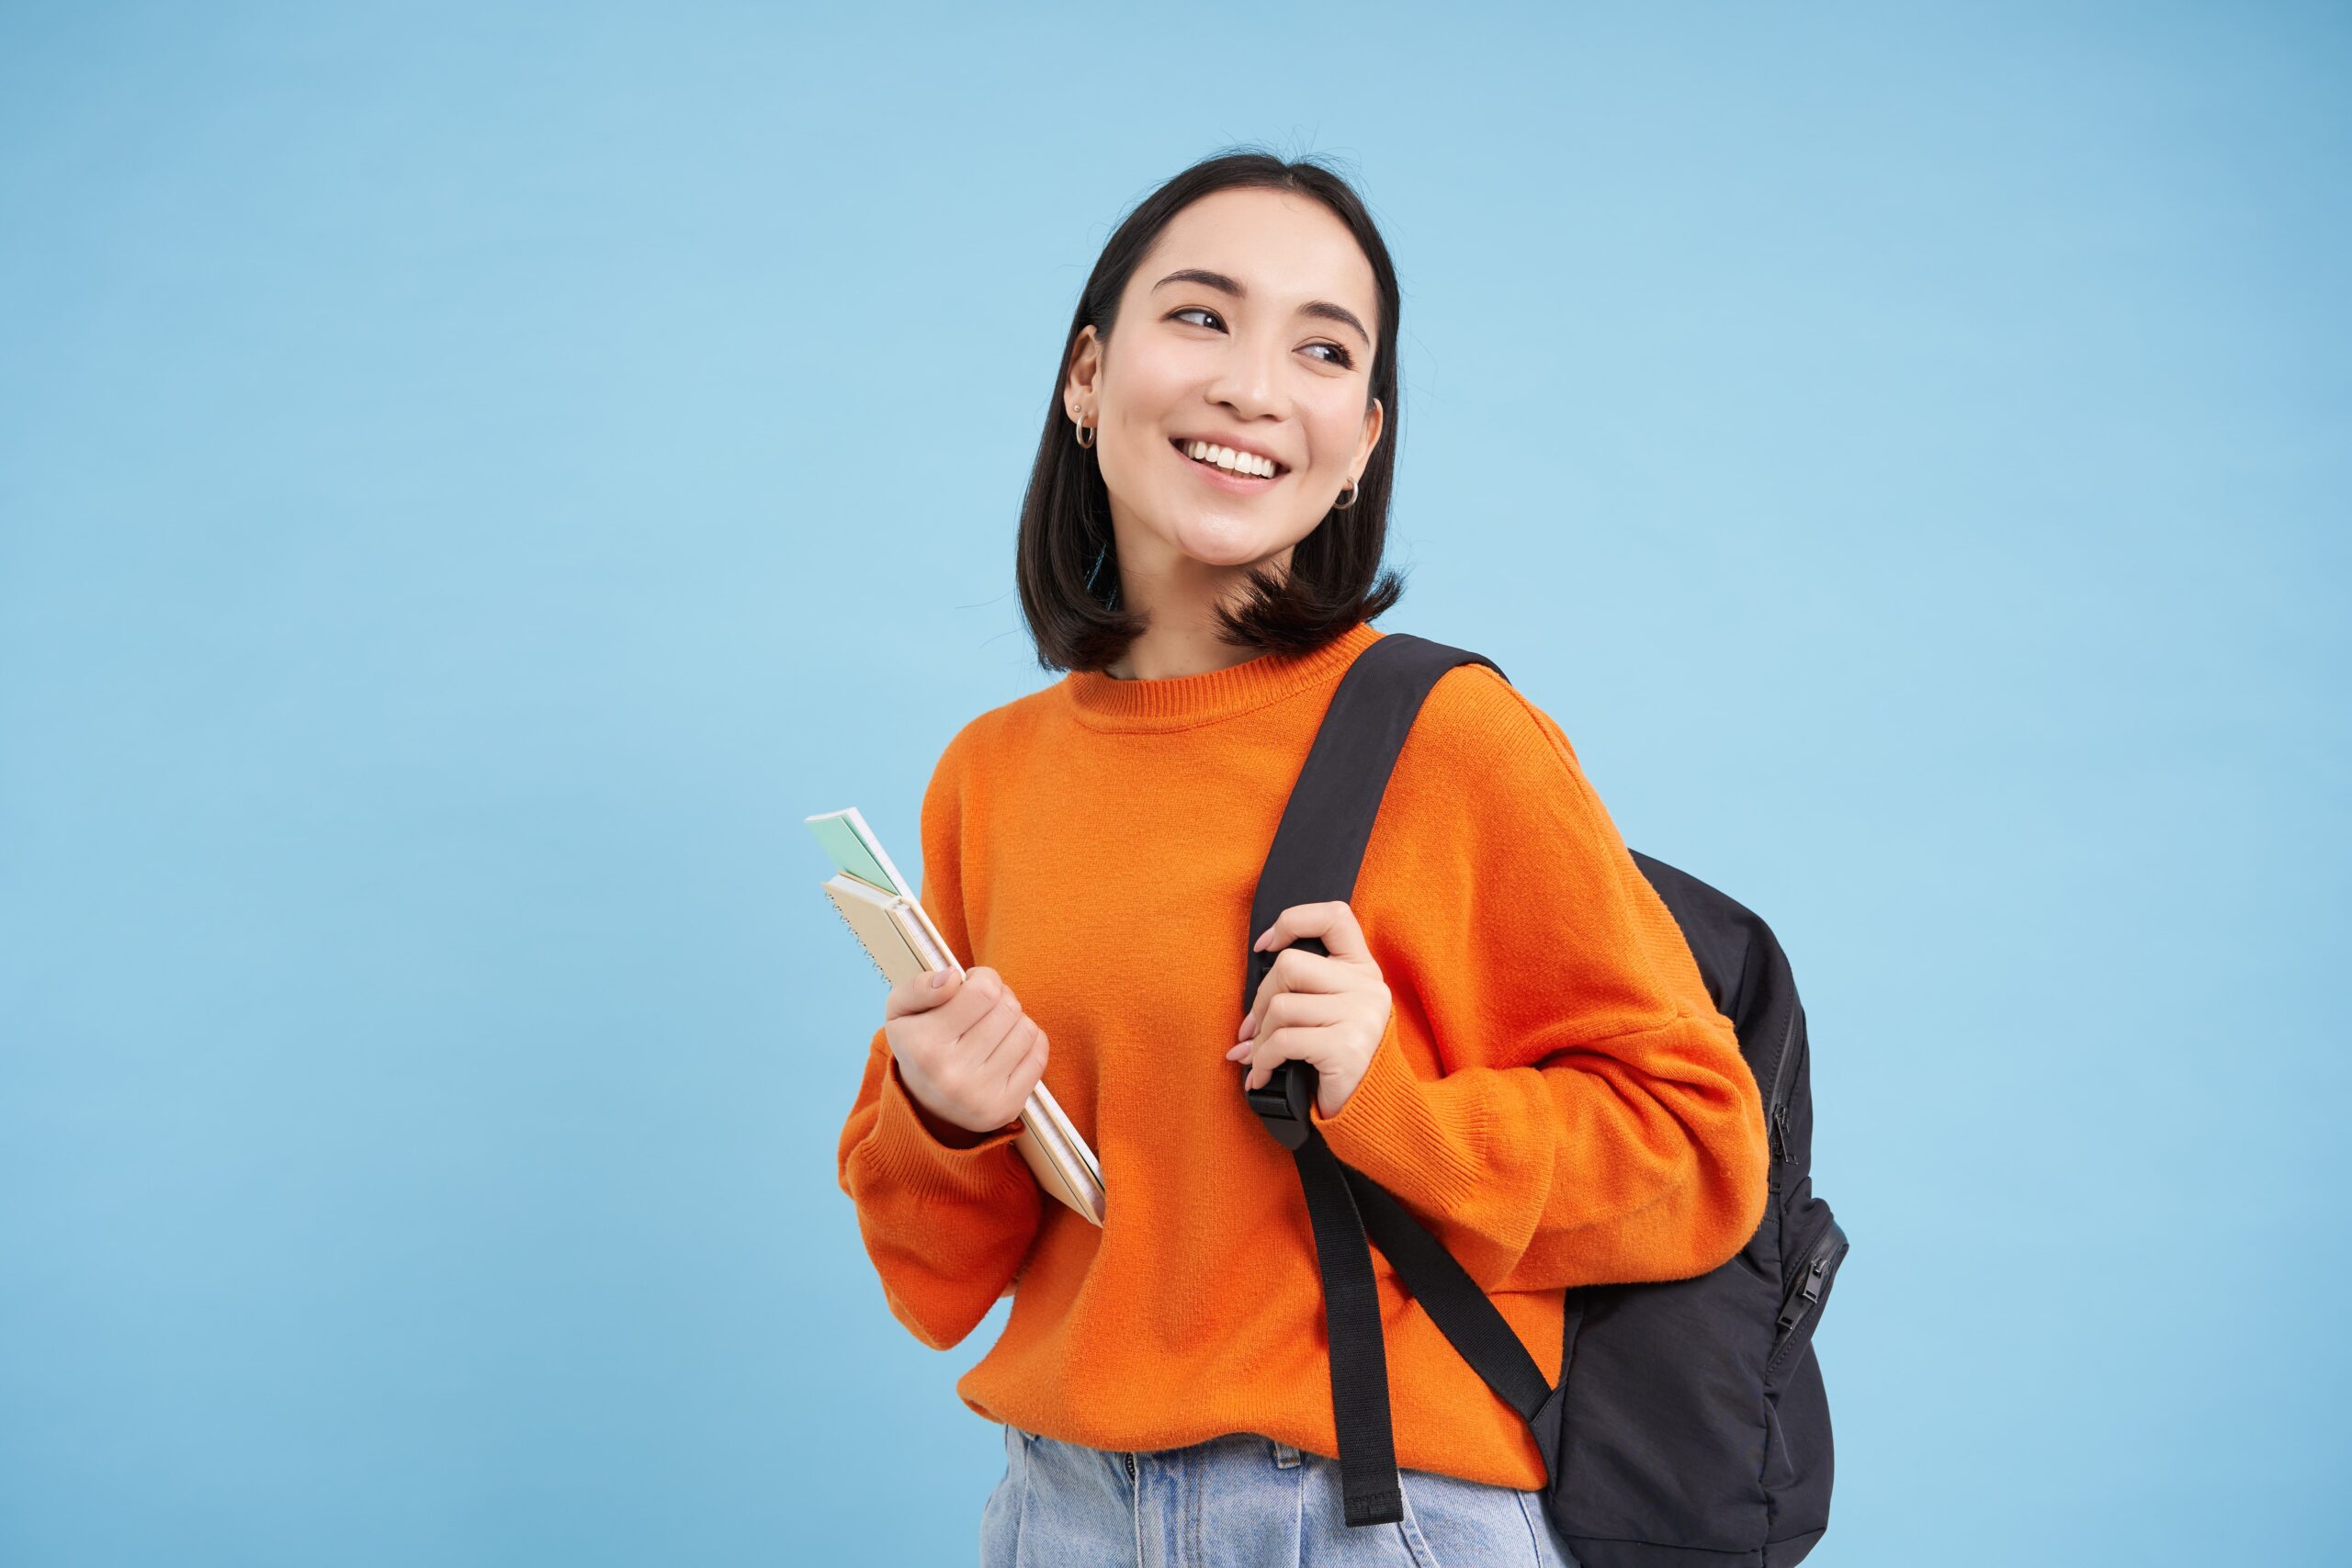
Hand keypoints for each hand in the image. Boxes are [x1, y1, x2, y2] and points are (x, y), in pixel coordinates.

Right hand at [883, 965, 1049, 1139]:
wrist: (921, 1103)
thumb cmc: (917, 1045)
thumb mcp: (900, 1011)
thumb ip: (920, 987)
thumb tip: (953, 977)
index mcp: (924, 1044)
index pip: (984, 990)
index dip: (983, 978)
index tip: (972, 985)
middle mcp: (951, 1074)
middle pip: (1008, 1008)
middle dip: (1000, 998)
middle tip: (984, 1008)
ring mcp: (981, 1095)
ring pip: (1026, 1030)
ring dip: (1014, 1021)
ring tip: (993, 1028)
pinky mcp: (1006, 1108)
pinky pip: (1038, 1055)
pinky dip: (1028, 1043)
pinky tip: (1006, 1046)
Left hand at [1224, 900, 1393, 1121]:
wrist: (1370, 1112)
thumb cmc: (1338, 1060)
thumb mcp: (1330, 1014)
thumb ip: (1305, 990)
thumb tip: (1248, 1000)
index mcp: (1363, 970)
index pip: (1333, 916)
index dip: (1292, 922)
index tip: (1266, 947)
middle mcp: (1368, 987)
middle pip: (1289, 965)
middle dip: (1260, 1000)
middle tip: (1253, 1030)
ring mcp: (1361, 1015)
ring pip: (1281, 1006)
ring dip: (1260, 1038)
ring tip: (1260, 1058)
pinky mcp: (1347, 1047)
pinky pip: (1284, 1041)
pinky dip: (1263, 1061)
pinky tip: (1262, 1075)